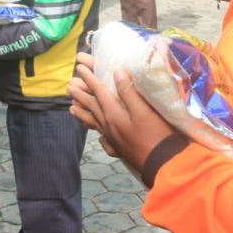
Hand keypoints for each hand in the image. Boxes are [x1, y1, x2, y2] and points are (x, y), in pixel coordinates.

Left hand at [68, 52, 175, 177]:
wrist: (162, 164)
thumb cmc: (156, 134)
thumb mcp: (144, 110)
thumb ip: (129, 92)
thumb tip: (116, 72)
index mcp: (114, 114)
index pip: (98, 92)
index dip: (89, 79)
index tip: (79, 68)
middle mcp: (108, 126)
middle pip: (92, 107)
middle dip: (80, 95)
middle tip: (69, 86)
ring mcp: (112, 139)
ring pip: (93, 122)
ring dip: (82, 113)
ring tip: (72, 108)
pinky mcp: (119, 149)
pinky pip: (103, 138)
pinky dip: (97, 133)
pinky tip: (99, 135)